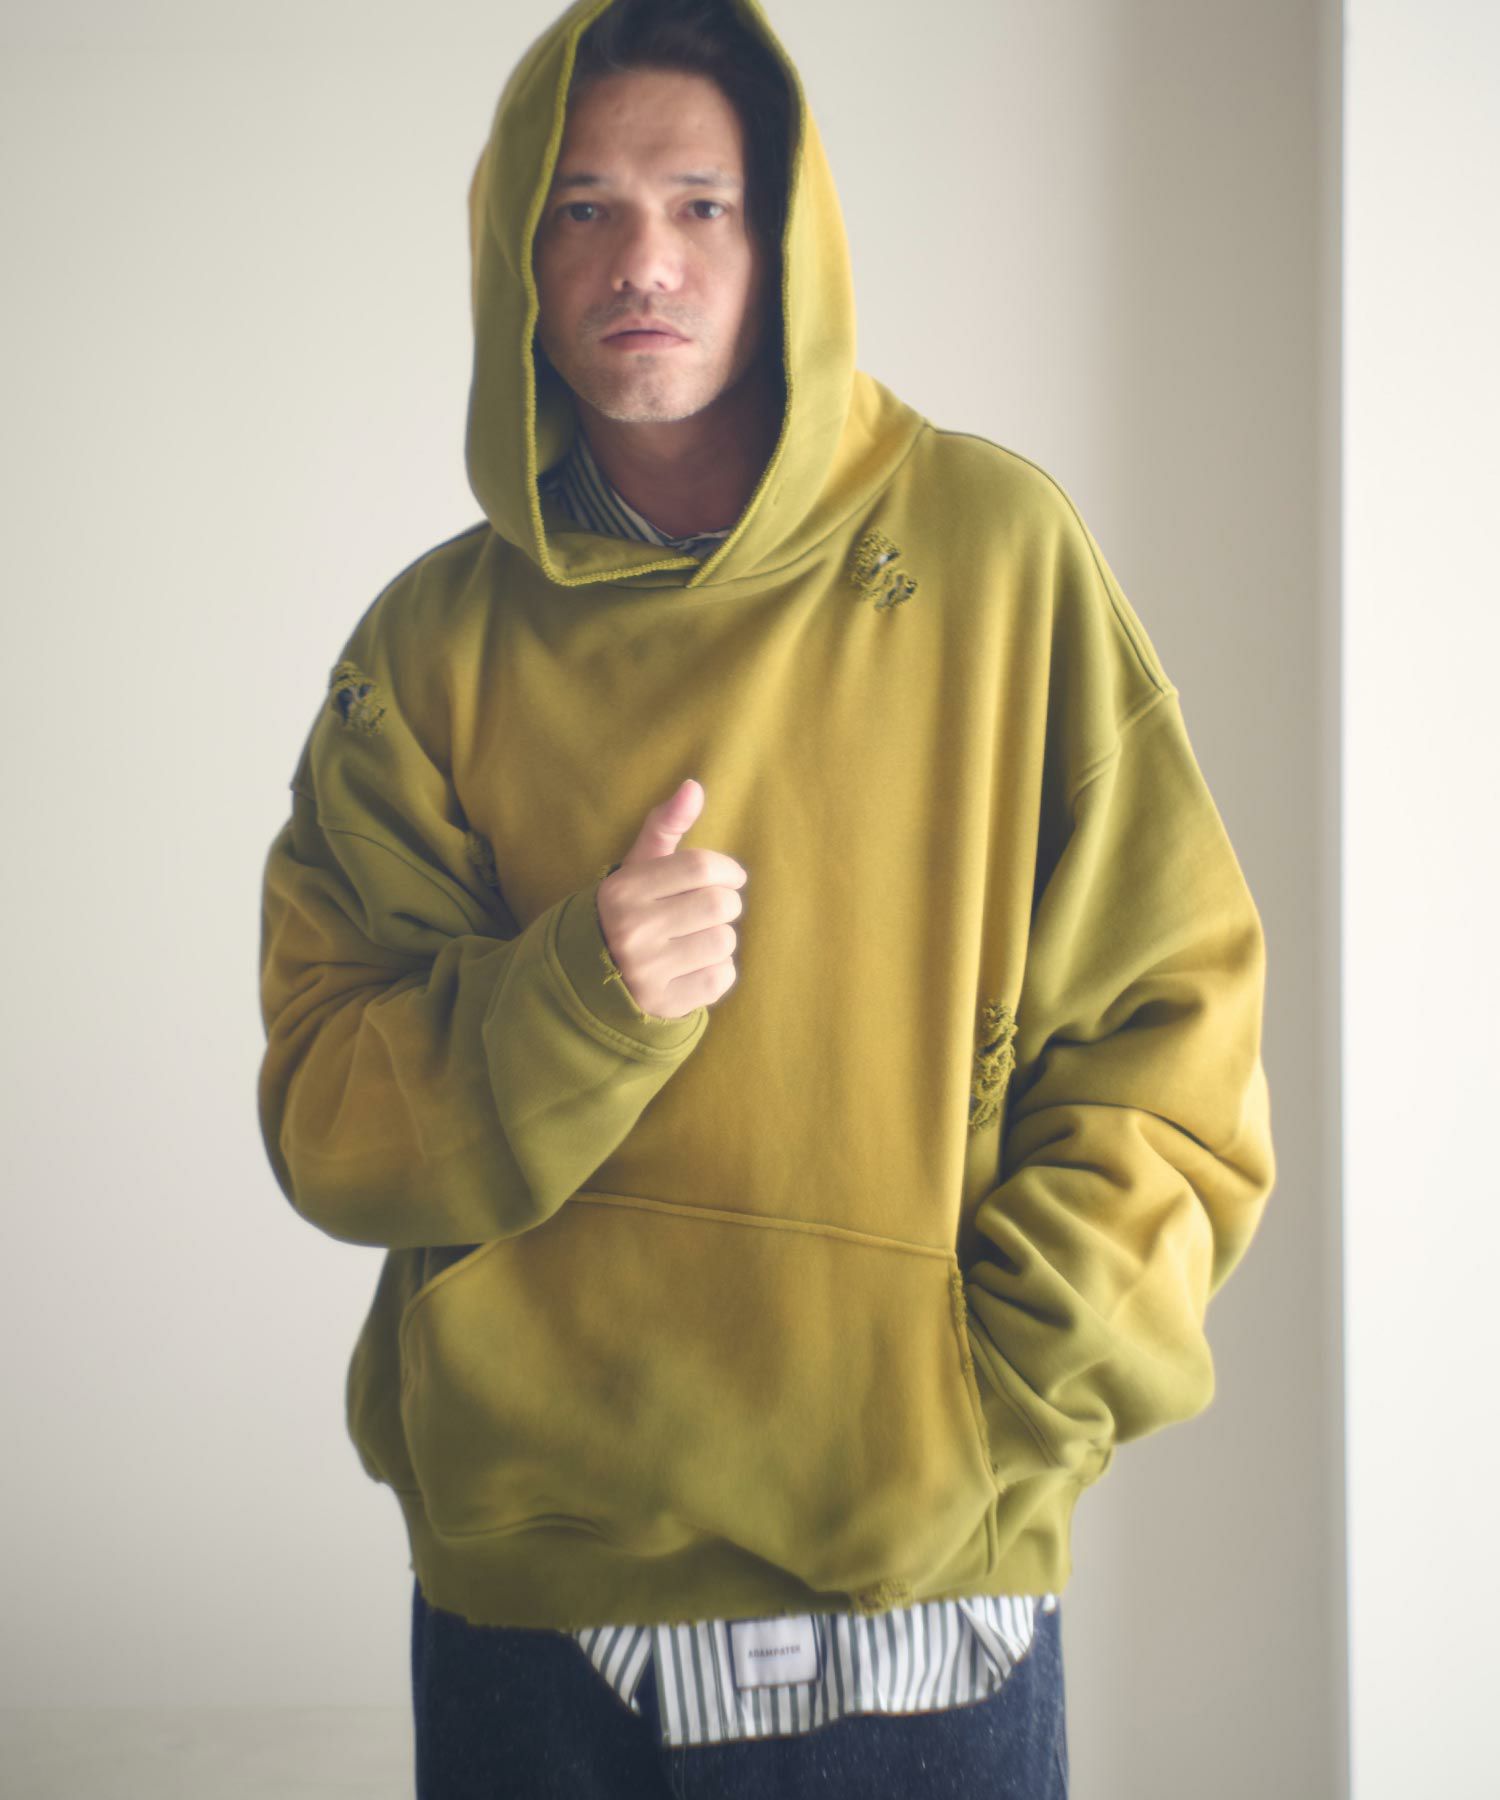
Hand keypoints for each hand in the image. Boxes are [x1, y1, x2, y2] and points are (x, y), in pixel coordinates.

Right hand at [596, 779, 747, 1020]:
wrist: (599, 978)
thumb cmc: (635, 908)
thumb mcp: (640, 866)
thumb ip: (666, 824)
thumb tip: (694, 786)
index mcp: (624, 890)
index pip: (701, 866)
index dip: (727, 870)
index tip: (728, 877)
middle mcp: (631, 929)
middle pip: (720, 904)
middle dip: (726, 904)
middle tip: (711, 911)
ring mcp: (646, 971)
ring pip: (724, 941)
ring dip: (721, 938)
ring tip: (697, 940)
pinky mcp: (664, 1003)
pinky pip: (722, 978)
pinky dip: (718, 971)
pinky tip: (694, 968)